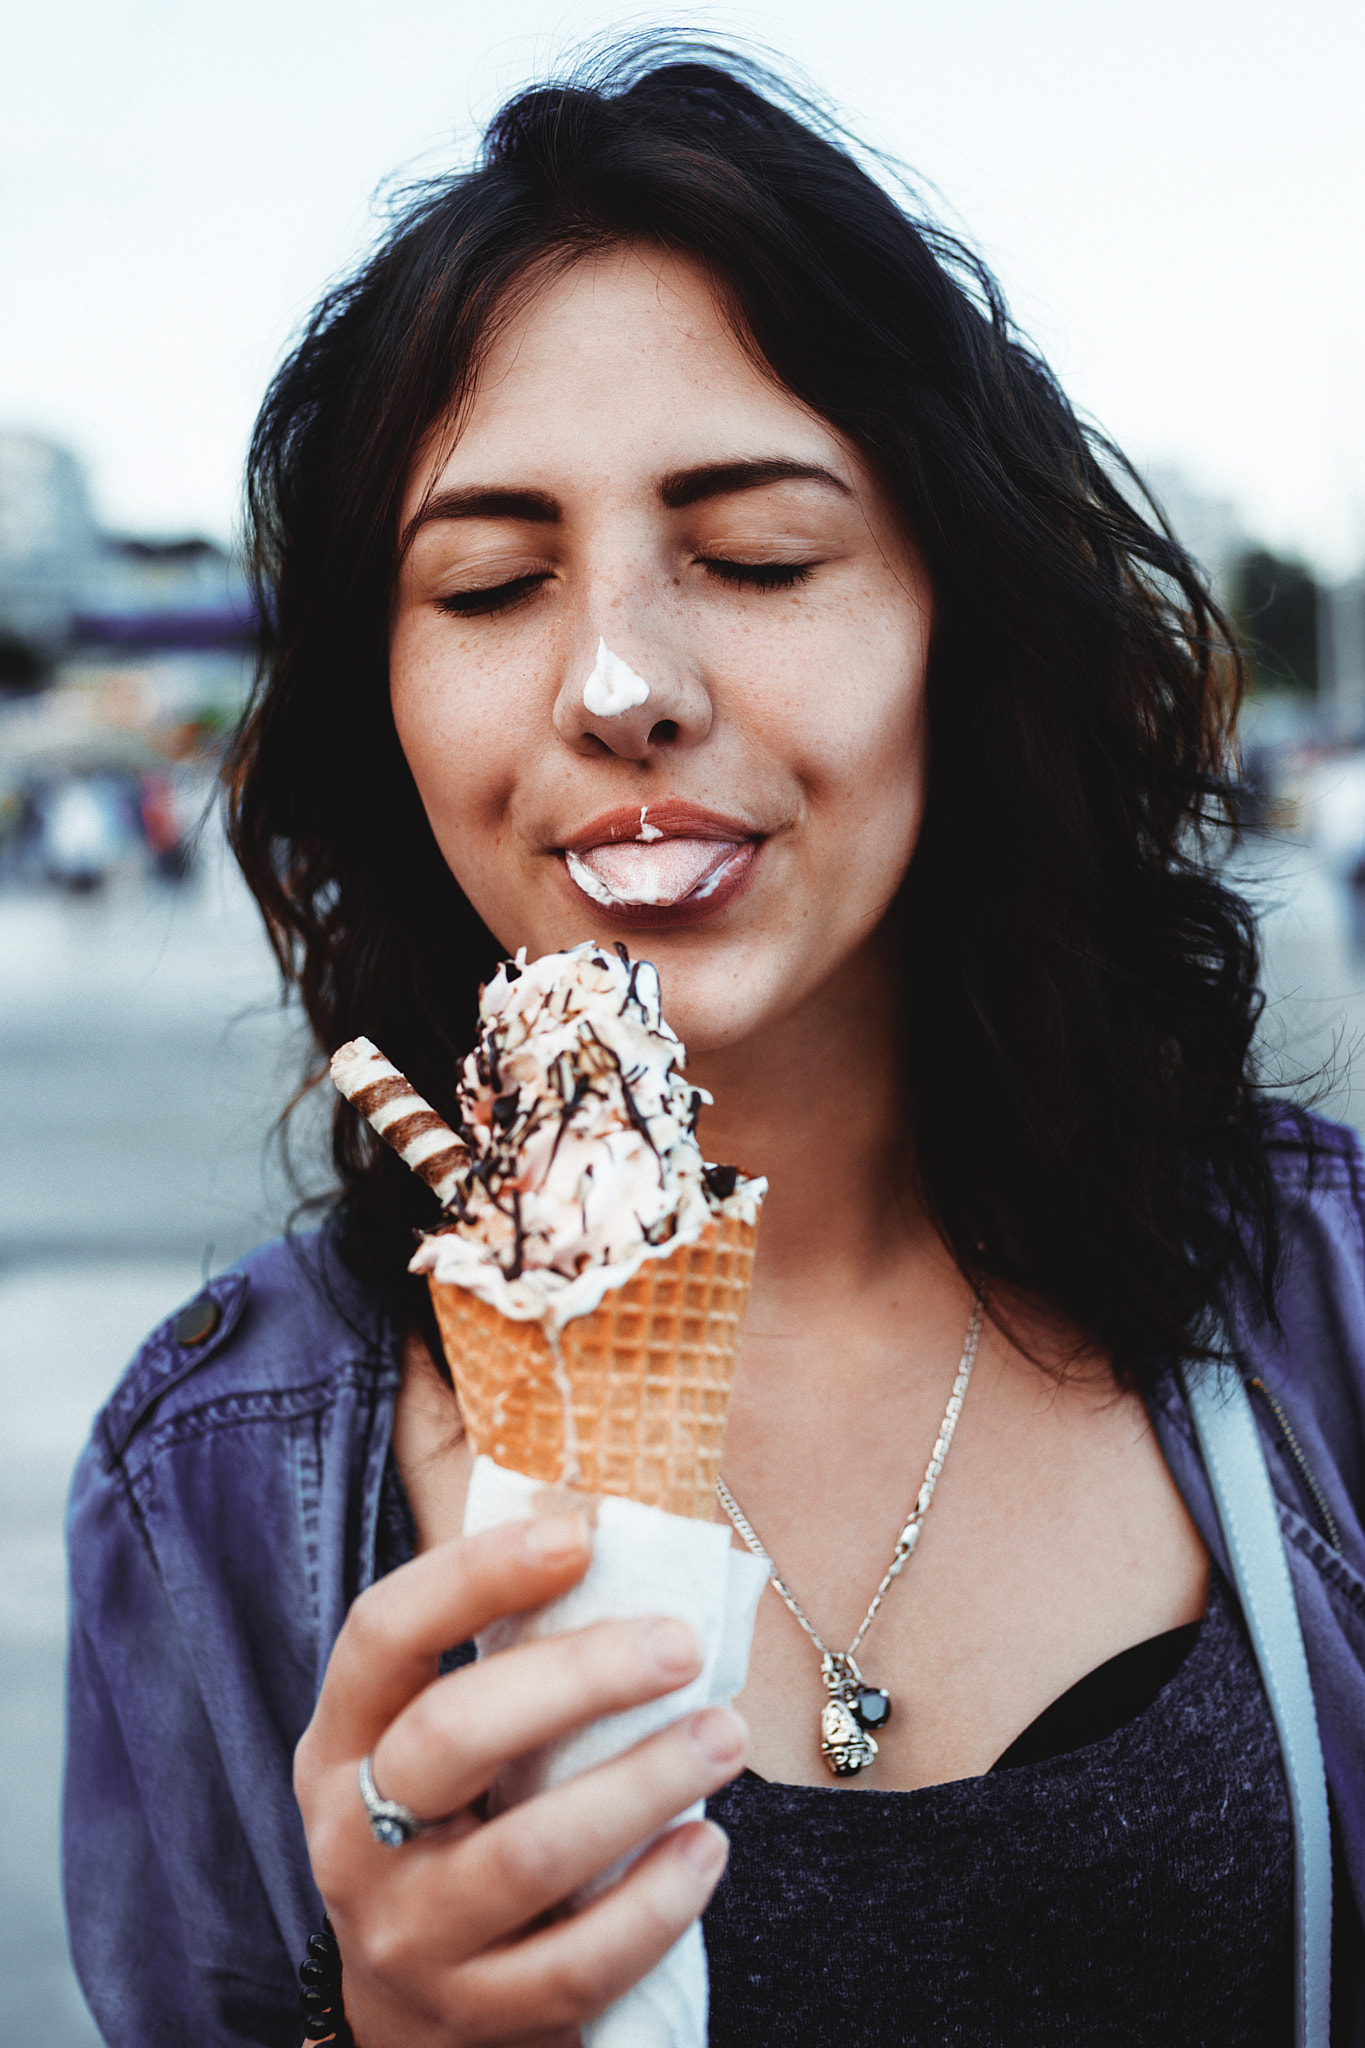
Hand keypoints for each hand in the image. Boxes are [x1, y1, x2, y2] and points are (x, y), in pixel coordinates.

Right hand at [295, 1513, 745, 2045]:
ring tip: (724, 1736)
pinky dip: (655, 1902)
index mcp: (343, 1741)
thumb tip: (608, 1521)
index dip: (476, 1574)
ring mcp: (408, 1935)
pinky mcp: (475, 2016)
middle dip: (579, 1679)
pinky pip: (576, 1963)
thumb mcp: (437, 1741)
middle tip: (681, 1644)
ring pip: (526, 1855)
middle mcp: (354, 1836)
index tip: (580, 1536)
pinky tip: (706, 1849)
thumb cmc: (454, 1828)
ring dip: (642, 1785)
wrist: (416, 2018)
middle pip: (453, 1737)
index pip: (385, 1633)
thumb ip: (500, 1651)